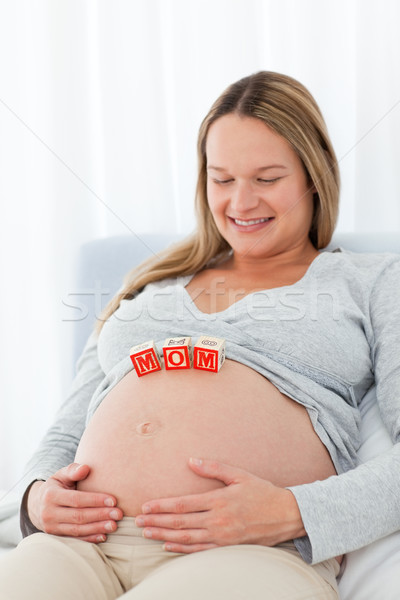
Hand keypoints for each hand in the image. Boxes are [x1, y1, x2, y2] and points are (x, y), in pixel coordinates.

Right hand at [27, 463, 122, 542]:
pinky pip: (75, 539)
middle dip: (100, 515)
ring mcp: (51, 528)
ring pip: (77, 530)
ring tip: (114, 525)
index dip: (95, 500)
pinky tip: (103, 536)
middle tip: (118, 514)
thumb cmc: (56, 486)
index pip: (76, 499)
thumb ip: (73, 470)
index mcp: (51, 495)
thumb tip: (85, 468)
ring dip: (97, 528)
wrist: (38, 504)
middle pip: (78, 516)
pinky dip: (90, 539)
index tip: (113, 500)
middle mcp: (49, 513)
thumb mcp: (61, 475)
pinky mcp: (56, 537)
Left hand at [135, 458, 305, 552]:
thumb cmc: (263, 492)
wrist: (287, 515)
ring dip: (164, 535)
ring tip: (147, 534)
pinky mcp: (227, 547)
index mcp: (219, 500)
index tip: (146, 506)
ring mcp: (222, 536)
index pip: (183, 504)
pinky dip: (181, 549)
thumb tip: (191, 461)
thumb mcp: (239, 475)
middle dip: (157, 522)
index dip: (162, 506)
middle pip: (180, 523)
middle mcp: (218, 520)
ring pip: (186, 538)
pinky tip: (168, 545)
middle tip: (138, 523)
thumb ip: (214, 468)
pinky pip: (199, 550)